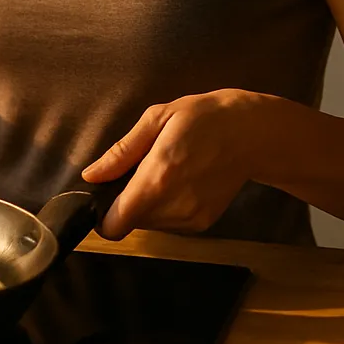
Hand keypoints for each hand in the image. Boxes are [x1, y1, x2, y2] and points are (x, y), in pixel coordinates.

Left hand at [81, 89, 267, 240]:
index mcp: (157, 179)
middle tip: (141, 170)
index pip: (114, 225)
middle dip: (126, 202)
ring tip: (165, 171)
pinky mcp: (204, 223)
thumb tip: (91, 175)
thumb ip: (121, 152)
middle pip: (130, 223)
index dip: (102, 214)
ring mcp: (191, 219)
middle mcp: (173, 207)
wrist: (252, 133)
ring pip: (149, 224)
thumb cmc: (203, 118)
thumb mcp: (156, 119)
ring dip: (147, 205)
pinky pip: (170, 224)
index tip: (105, 193)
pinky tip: (180, 181)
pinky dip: (166, 208)